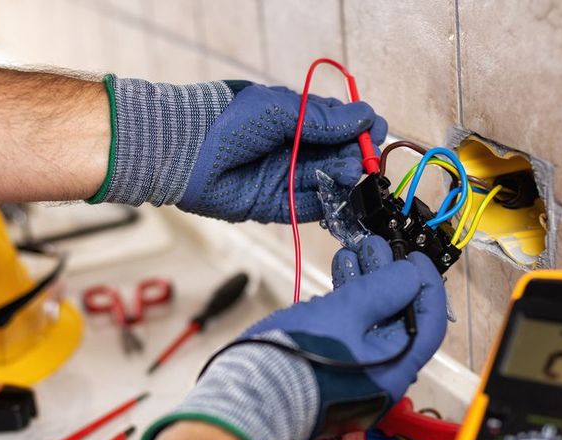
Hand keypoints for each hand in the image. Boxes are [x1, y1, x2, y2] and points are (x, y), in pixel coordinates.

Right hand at [139, 236, 445, 439]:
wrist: (248, 395)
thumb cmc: (299, 358)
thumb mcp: (346, 314)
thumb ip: (383, 291)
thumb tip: (411, 275)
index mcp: (394, 370)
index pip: (428, 324)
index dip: (426, 285)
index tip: (414, 257)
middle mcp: (380, 374)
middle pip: (398, 318)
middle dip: (388, 276)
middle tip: (376, 246)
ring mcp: (354, 370)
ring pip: (370, 319)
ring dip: (365, 282)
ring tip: (354, 251)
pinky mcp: (331, 364)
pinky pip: (348, 328)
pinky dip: (346, 300)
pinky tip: (336, 277)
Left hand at [177, 83, 386, 222]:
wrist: (186, 151)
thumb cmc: (229, 121)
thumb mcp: (280, 111)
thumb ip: (323, 119)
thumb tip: (366, 117)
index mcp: (296, 120)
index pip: (339, 125)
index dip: (360, 128)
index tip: (376, 130)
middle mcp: (294, 149)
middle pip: (337, 156)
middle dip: (353, 155)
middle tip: (361, 157)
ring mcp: (286, 178)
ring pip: (326, 181)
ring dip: (341, 178)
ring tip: (348, 172)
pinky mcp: (277, 205)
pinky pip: (309, 207)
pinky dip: (327, 203)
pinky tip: (338, 196)